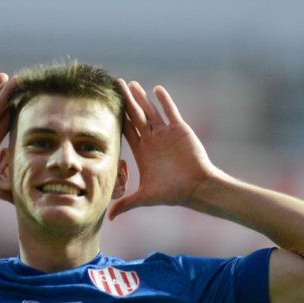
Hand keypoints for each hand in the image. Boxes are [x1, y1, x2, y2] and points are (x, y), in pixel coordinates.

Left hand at [109, 80, 225, 219]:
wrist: (197, 187)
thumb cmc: (173, 193)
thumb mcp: (145, 197)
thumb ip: (126, 203)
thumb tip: (109, 217)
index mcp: (142, 152)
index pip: (126, 131)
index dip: (117, 118)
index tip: (106, 106)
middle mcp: (152, 140)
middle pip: (136, 117)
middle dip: (126, 101)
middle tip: (116, 85)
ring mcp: (165, 134)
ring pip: (151, 111)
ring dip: (141, 98)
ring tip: (132, 84)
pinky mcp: (180, 130)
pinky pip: (170, 112)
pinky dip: (164, 100)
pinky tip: (156, 89)